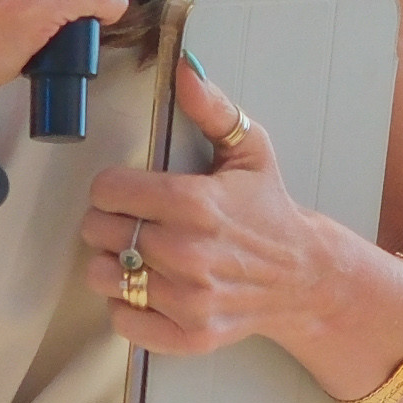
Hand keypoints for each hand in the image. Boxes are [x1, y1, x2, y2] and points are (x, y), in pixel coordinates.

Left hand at [84, 62, 347, 355]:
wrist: (304, 275)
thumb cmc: (269, 209)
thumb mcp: (250, 150)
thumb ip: (212, 107)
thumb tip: (185, 68)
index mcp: (195, 203)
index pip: (107, 191)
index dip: (112, 188)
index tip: (128, 192)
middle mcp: (187, 252)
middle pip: (98, 232)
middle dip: (110, 223)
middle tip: (136, 223)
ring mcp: (188, 298)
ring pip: (102, 276)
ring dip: (112, 264)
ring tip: (140, 255)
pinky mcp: (189, 334)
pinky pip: (122, 321)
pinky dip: (127, 306)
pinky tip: (149, 288)